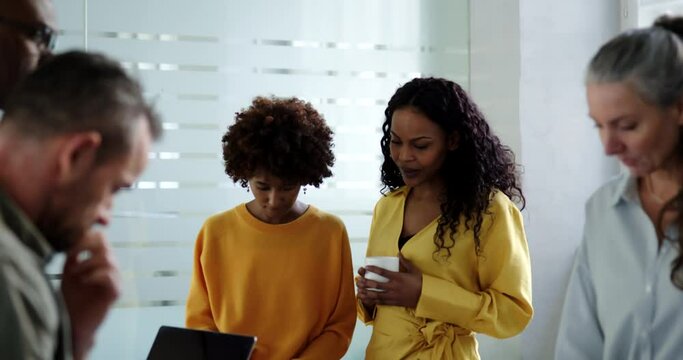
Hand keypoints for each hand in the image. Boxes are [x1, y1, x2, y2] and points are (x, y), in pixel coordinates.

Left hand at [61, 231, 120, 359]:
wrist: (74, 322)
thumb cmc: (71, 297)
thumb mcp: (69, 272)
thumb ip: (73, 255)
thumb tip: (74, 237)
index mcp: (99, 260)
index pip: (100, 238)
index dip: (87, 237)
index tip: (71, 245)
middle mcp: (110, 267)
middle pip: (105, 246)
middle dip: (86, 248)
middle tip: (72, 256)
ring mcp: (115, 279)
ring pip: (108, 259)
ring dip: (88, 263)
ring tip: (74, 272)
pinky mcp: (115, 292)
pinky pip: (109, 276)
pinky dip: (94, 275)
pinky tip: (84, 281)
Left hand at [356, 253, 421, 307]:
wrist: (426, 297)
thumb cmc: (421, 282)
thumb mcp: (414, 270)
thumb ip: (405, 262)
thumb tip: (399, 254)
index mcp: (398, 277)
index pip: (383, 272)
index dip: (373, 269)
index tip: (366, 267)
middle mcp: (394, 287)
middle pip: (376, 284)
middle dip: (366, 282)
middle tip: (359, 280)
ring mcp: (393, 295)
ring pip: (377, 294)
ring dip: (367, 293)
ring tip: (359, 291)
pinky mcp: (394, 302)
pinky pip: (381, 302)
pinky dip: (373, 301)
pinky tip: (366, 300)